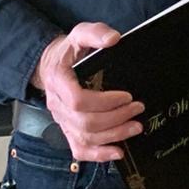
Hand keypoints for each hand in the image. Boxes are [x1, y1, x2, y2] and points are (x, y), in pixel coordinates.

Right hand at [31, 23, 142, 161]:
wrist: (49, 65)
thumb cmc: (67, 51)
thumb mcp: (79, 34)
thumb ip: (95, 33)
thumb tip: (113, 38)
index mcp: (58, 81)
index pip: (78, 101)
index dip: (105, 102)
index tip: (127, 96)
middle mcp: (57, 105)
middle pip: (85, 122)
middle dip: (116, 118)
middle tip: (138, 108)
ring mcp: (61, 120)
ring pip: (85, 138)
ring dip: (113, 135)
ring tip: (136, 126)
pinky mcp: (67, 130)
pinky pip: (79, 149)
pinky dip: (99, 155)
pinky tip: (118, 152)